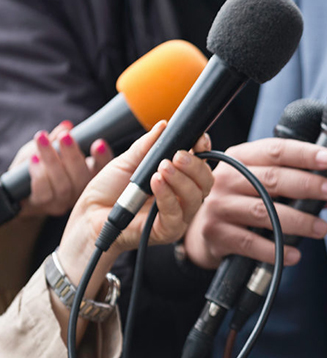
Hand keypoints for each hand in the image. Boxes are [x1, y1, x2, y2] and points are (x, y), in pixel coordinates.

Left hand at [9, 121, 112, 216]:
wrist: (17, 192)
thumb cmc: (38, 167)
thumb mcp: (49, 149)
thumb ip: (58, 138)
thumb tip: (66, 126)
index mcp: (88, 176)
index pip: (102, 168)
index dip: (103, 157)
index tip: (98, 143)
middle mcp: (80, 192)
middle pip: (82, 177)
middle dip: (73, 154)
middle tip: (66, 136)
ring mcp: (62, 201)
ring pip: (62, 184)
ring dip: (52, 159)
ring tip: (42, 139)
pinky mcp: (43, 205)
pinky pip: (43, 190)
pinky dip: (38, 173)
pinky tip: (33, 158)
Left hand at [53, 121, 213, 343]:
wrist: (88, 217)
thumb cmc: (108, 192)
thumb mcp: (127, 162)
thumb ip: (147, 146)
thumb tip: (164, 126)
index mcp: (178, 180)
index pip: (202, 166)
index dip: (203, 151)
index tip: (198, 140)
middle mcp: (182, 198)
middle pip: (205, 182)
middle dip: (195, 165)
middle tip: (177, 155)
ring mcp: (177, 216)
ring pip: (195, 198)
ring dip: (181, 179)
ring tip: (161, 168)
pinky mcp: (166, 231)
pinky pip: (176, 214)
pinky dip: (168, 195)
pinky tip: (155, 182)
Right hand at [183, 137, 326, 268]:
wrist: (201, 231)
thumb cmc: (242, 201)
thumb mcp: (267, 185)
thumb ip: (305, 184)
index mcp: (241, 157)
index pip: (275, 150)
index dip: (304, 153)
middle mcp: (227, 178)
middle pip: (272, 178)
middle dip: (307, 185)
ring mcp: (219, 206)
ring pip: (264, 212)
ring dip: (298, 221)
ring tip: (322, 228)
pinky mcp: (216, 234)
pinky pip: (250, 243)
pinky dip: (276, 250)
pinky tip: (295, 255)